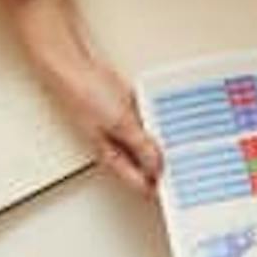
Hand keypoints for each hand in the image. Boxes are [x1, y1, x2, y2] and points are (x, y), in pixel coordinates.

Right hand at [0, 0, 164, 192]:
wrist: (71, 65)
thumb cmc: (82, 94)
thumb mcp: (120, 123)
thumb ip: (141, 145)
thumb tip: (158, 164)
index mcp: (110, 155)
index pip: (136, 182)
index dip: (157, 189)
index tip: (177, 191)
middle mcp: (114, 144)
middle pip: (142, 164)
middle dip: (162, 167)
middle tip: (185, 169)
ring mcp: (118, 125)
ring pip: (144, 143)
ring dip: (159, 144)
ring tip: (181, 147)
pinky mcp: (121, 108)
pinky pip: (142, 120)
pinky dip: (154, 122)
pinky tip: (165, 120)